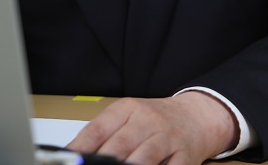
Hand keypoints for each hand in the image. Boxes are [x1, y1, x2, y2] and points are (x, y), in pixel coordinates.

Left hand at [67, 92, 237, 164]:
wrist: (197, 115)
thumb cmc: (156, 121)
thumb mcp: (129, 117)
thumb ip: (104, 135)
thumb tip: (75, 155)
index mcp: (128, 109)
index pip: (99, 128)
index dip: (81, 148)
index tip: (70, 160)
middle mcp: (147, 121)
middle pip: (119, 146)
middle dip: (103, 163)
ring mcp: (167, 138)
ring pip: (143, 159)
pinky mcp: (185, 156)